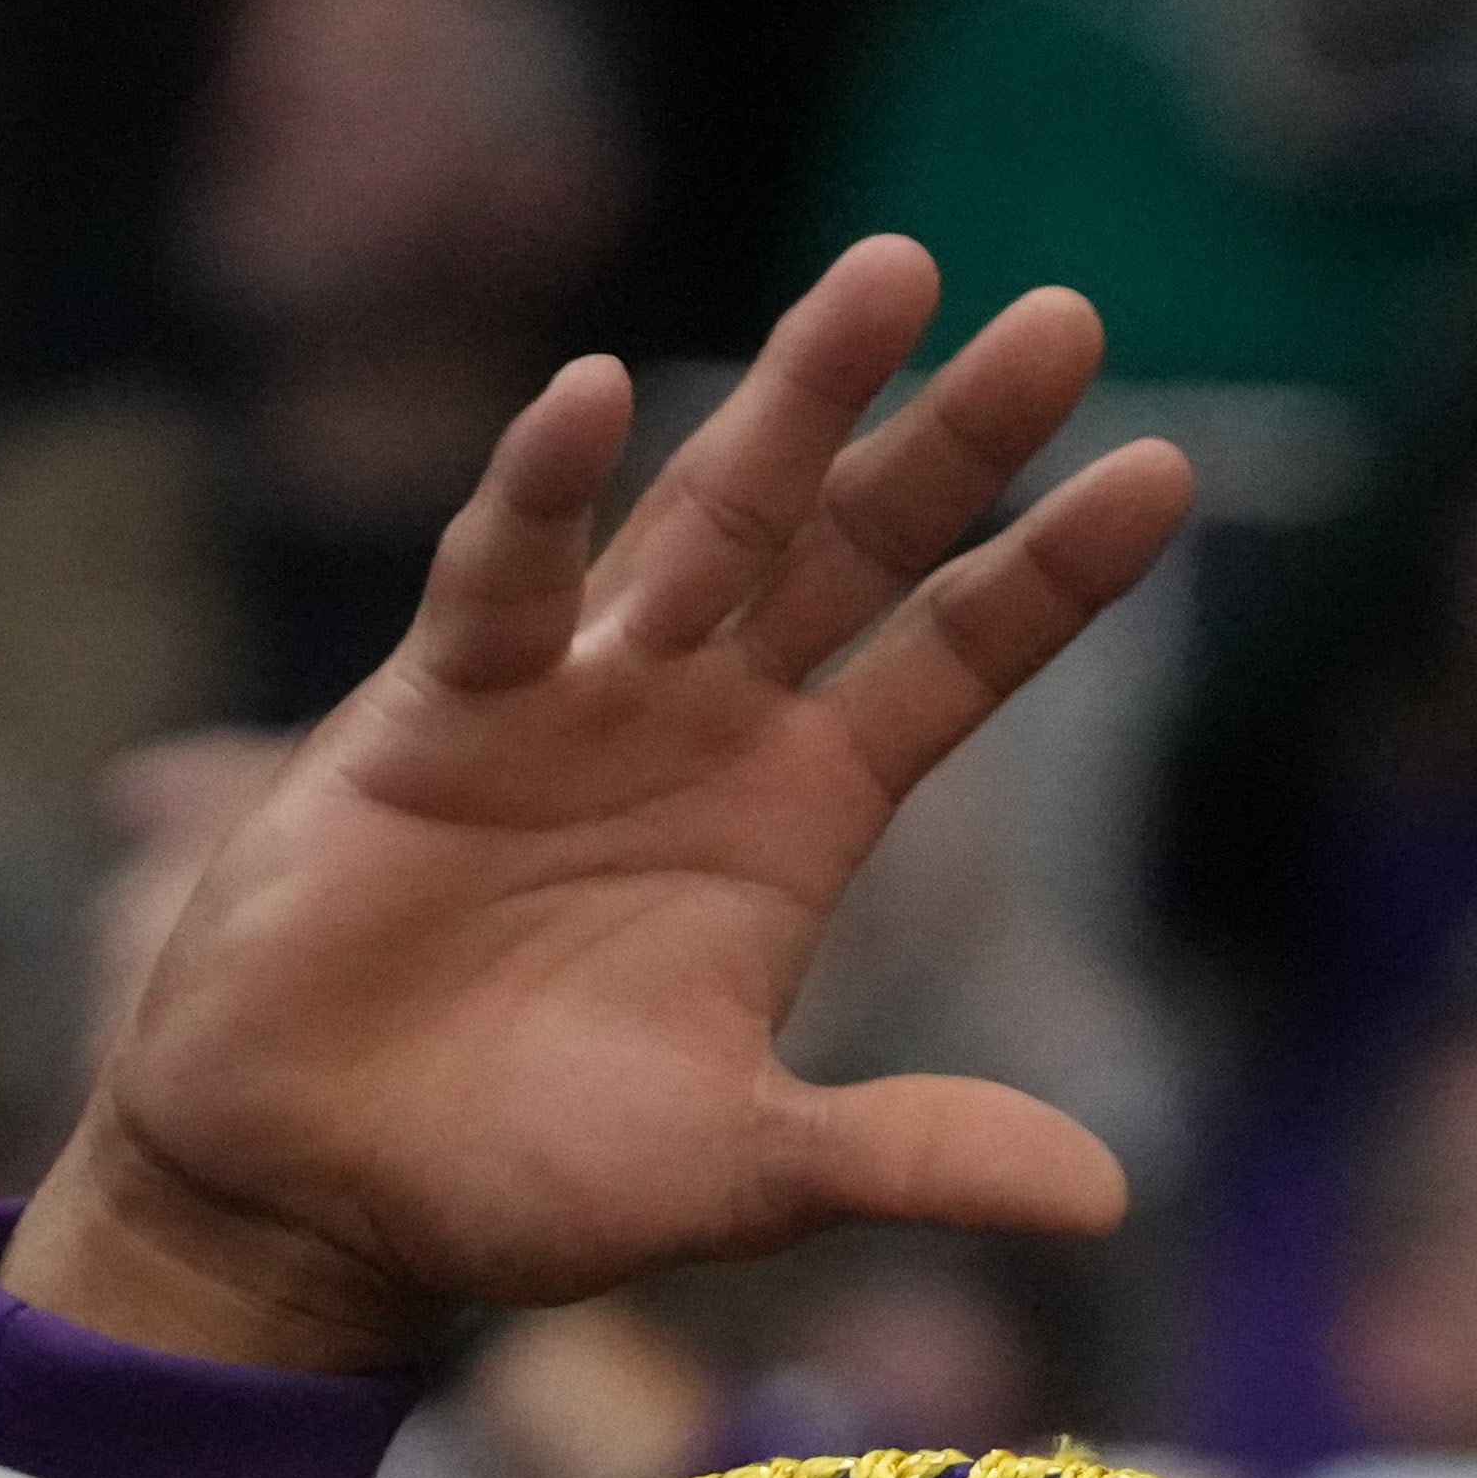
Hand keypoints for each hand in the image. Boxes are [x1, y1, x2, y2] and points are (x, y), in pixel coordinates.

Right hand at [13, 239, 1196, 1372]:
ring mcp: (575, 696)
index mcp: (798, 819)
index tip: (1166, 470)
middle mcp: (705, 727)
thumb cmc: (519, 1185)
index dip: (1050, 574)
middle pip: (857, 548)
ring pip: (708, 516)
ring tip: (896, 276)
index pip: (954, 664)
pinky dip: (542, 491)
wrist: (310, 1193)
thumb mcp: (741, 1174)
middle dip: (953, 437)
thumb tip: (1105, 1200)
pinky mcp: (437, 705)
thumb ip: (906, 1157)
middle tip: (1067, 316)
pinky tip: (597, 396)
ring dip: (795, 402)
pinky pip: (503, 576)